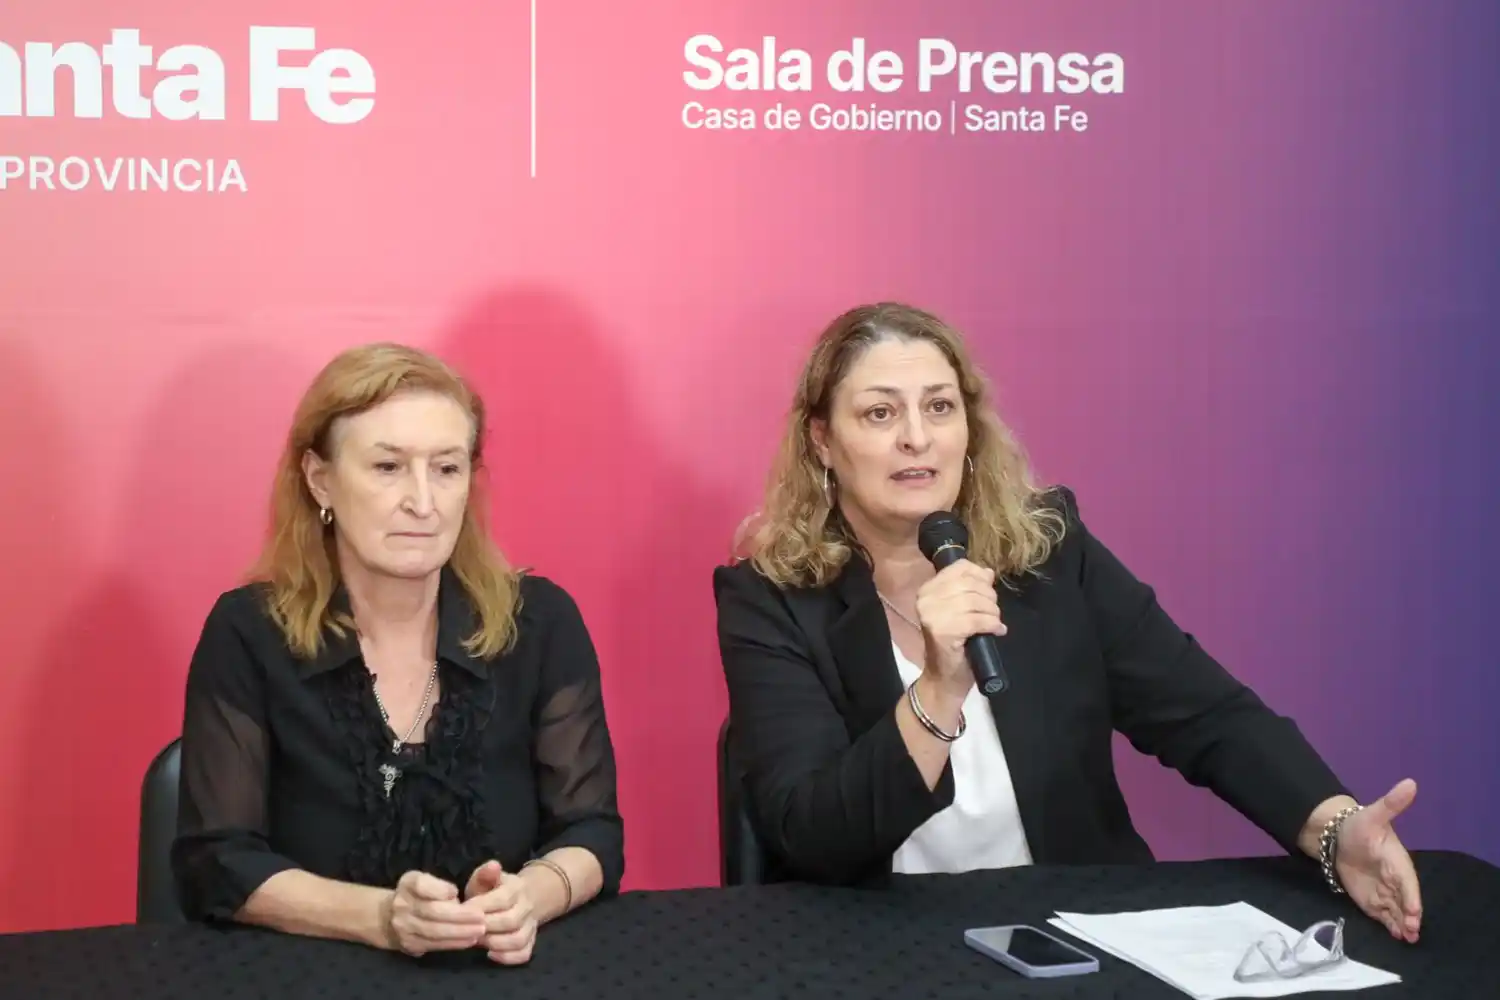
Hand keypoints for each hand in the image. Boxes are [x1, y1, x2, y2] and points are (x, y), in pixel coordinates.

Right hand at [385, 871, 486, 956]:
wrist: (391, 916)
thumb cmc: (422, 894)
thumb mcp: (429, 881)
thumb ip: (442, 886)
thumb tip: (456, 899)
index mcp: (409, 883)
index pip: (422, 885)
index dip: (440, 889)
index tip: (457, 892)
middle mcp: (402, 904)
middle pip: (432, 911)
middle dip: (459, 915)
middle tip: (482, 917)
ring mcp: (403, 926)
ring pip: (433, 931)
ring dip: (459, 932)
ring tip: (479, 930)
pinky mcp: (409, 944)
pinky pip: (433, 944)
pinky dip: (453, 943)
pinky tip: (468, 940)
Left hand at [464, 860, 537, 964]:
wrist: (521, 898)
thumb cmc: (494, 889)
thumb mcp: (486, 877)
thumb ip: (486, 873)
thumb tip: (493, 865)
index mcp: (516, 888)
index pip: (502, 899)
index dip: (481, 907)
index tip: (461, 912)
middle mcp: (527, 907)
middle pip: (510, 921)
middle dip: (486, 928)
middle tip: (466, 930)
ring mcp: (530, 926)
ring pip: (518, 939)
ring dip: (495, 943)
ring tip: (477, 942)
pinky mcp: (530, 941)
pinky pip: (524, 953)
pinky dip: (508, 957)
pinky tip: (491, 955)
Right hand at [914, 559, 1004, 698]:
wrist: (944, 677)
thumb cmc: (954, 643)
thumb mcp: (960, 609)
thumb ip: (970, 589)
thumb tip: (988, 572)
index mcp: (927, 589)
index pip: (959, 568)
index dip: (980, 576)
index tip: (988, 590)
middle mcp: (926, 599)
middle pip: (970, 584)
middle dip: (989, 597)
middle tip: (993, 612)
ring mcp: (932, 615)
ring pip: (975, 601)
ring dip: (992, 612)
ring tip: (994, 623)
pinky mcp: (943, 631)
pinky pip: (977, 620)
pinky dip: (992, 624)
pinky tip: (996, 631)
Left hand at [1335, 780, 1422, 942]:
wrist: (1337, 835)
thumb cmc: (1358, 825)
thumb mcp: (1373, 814)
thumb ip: (1391, 803)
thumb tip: (1410, 783)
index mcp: (1397, 860)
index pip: (1407, 881)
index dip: (1411, 896)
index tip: (1414, 911)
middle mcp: (1394, 879)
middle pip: (1404, 900)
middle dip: (1408, 916)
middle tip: (1411, 931)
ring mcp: (1383, 890)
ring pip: (1396, 910)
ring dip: (1401, 924)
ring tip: (1406, 938)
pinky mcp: (1371, 899)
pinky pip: (1383, 913)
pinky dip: (1389, 925)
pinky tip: (1394, 935)